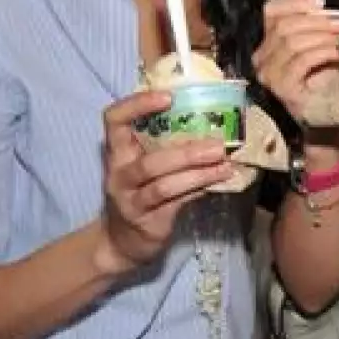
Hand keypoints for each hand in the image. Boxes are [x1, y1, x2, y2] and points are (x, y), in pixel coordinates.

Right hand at [96, 91, 233, 273]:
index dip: (137, 104)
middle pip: (149, 161)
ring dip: (197, 174)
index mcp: (117, 152)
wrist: (122, 242)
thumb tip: (209, 119)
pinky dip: (199, 190)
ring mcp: (131, 201)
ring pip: (163, 185)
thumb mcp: (142, 165)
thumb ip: (163, 144)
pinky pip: (176, 203)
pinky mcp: (148, 222)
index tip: (169, 97)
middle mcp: (119, 175)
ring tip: (225, 165)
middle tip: (218, 145)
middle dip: (187, 152)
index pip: (114, 120)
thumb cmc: (140, 192)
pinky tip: (219, 182)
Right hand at [251, 0, 338, 125]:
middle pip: (284, 25)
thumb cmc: (321, 81)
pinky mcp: (283, 88)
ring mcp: (270, 75)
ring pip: (292, 42)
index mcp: (267, 43)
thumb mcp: (315, 42)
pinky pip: (302, 61)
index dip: (295, 2)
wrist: (325, 117)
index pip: (271, 10)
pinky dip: (322, 53)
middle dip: (315, 21)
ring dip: (321, 37)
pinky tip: (336, 54)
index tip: (320, 5)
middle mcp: (261, 59)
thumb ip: (308, 17)